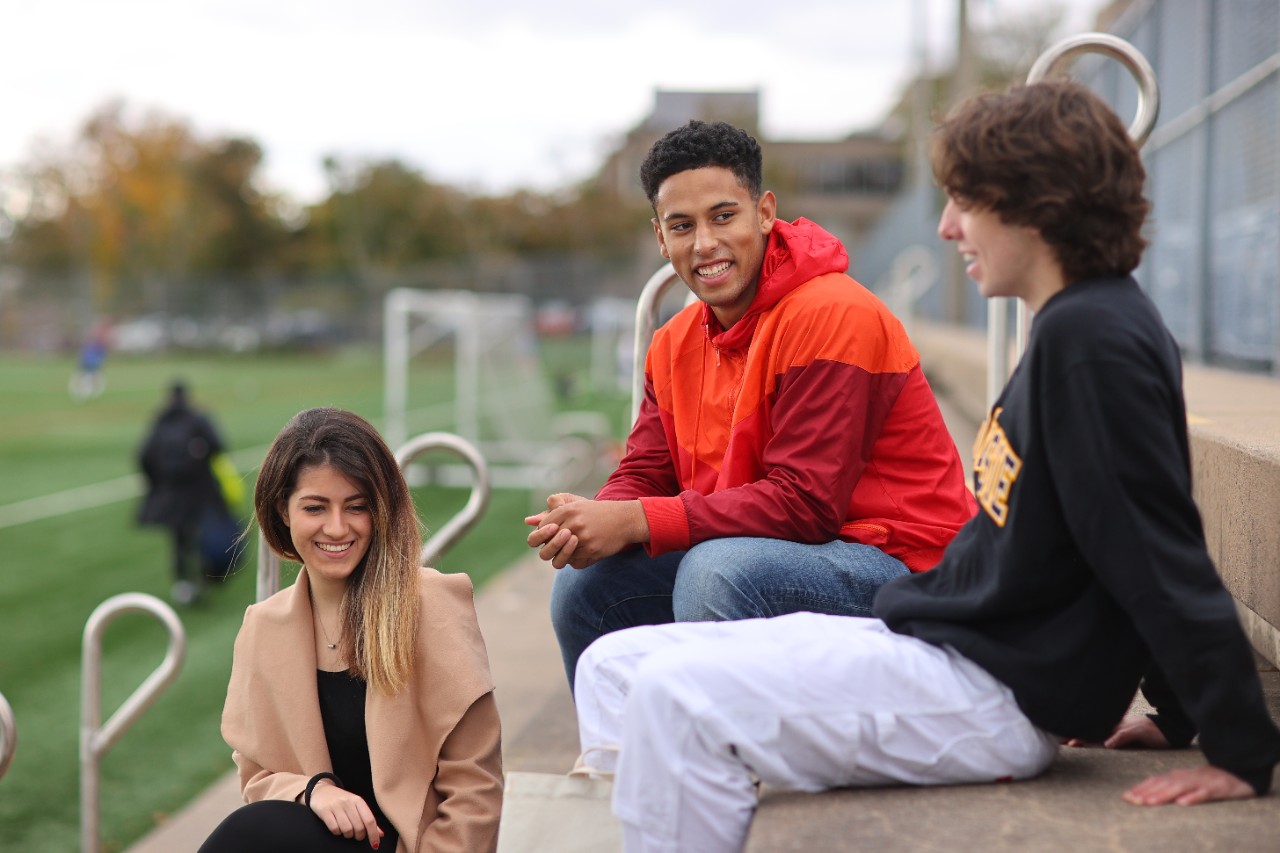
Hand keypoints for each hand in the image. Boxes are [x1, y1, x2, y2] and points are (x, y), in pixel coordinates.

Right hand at [308, 780, 384, 847]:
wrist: (322, 790)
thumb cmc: (342, 800)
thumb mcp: (356, 806)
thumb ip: (368, 819)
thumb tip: (380, 834)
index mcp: (358, 801)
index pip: (370, 820)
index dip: (373, 834)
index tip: (375, 844)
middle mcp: (348, 802)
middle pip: (359, 827)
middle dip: (359, 835)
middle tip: (356, 834)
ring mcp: (336, 806)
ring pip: (347, 829)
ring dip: (348, 835)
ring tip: (346, 830)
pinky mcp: (325, 811)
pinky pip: (334, 829)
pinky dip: (337, 832)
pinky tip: (337, 828)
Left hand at [525, 497, 647, 568]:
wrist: (624, 519)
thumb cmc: (596, 512)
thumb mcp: (575, 505)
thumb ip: (552, 512)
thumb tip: (529, 521)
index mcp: (567, 511)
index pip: (542, 529)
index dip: (543, 535)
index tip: (554, 533)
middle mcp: (573, 525)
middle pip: (546, 550)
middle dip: (550, 551)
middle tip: (561, 544)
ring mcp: (583, 539)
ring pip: (560, 560)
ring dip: (564, 557)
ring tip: (574, 548)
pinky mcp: (593, 551)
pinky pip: (576, 563)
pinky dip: (578, 560)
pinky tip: (586, 551)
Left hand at [1064, 714, 1169, 748]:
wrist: (1167, 727)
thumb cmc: (1144, 733)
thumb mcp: (1125, 736)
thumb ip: (1110, 738)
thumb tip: (1096, 744)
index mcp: (1110, 728)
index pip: (1088, 731)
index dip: (1072, 734)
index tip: (1055, 740)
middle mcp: (1114, 726)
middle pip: (1090, 729)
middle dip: (1073, 734)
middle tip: (1057, 741)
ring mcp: (1125, 726)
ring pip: (1104, 730)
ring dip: (1089, 736)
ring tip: (1074, 743)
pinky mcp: (1139, 730)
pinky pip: (1127, 734)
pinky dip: (1117, 738)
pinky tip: (1109, 744)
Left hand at [1122, 765, 1253, 805]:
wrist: (1241, 770)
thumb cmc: (1210, 779)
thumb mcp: (1188, 781)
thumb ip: (1170, 786)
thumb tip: (1149, 793)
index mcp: (1179, 776)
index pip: (1156, 781)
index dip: (1140, 788)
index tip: (1125, 797)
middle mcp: (1187, 777)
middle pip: (1164, 784)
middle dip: (1146, 792)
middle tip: (1131, 800)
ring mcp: (1202, 782)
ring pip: (1180, 788)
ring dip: (1164, 795)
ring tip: (1150, 802)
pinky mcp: (1218, 788)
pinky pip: (1204, 794)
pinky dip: (1193, 797)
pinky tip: (1183, 803)